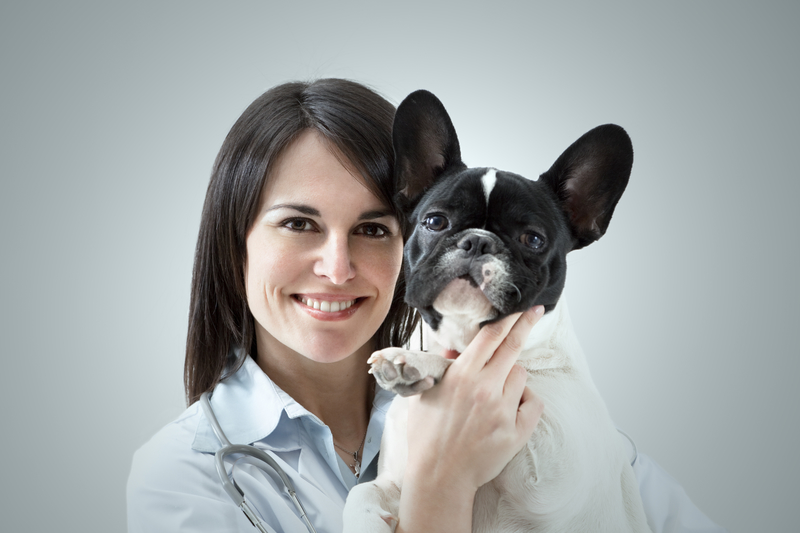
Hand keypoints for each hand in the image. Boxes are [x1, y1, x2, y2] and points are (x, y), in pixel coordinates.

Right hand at [405, 305, 545, 492]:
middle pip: (513, 346)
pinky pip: (533, 403)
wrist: (439, 476)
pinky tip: (512, 408)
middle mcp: (484, 388)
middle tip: (535, 312)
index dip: (509, 317)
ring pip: (521, 375)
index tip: (523, 306)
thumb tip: (454, 348)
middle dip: (526, 324)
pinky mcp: (516, 431)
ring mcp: (503, 410)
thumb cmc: (428, 435)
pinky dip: (526, 401)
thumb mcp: (425, 394)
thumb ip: (441, 368)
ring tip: (495, 394)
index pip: (491, 336)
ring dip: (513, 377)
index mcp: (461, 376)